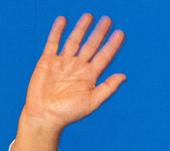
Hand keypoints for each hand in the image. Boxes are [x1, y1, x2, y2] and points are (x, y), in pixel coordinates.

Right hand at [12, 14, 125, 150]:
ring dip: (81, 28)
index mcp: (90, 76)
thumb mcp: (92, 102)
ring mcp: (63, 62)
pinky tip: (63, 20)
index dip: (112, 45)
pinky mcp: (47, 61)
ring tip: (89, 16)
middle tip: (107, 19)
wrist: (45, 115)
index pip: (104, 56)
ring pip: (74, 41)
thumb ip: (108, 88)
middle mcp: (78, 67)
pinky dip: (57, 31)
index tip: (120, 33)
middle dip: (99, 33)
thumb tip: (124, 75)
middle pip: (91, 45)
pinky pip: (53, 42)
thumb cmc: (69, 113)